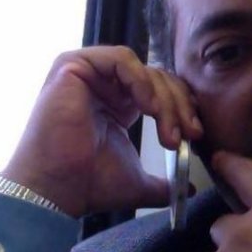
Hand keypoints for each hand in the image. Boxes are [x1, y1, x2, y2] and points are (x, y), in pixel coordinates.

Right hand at [1, 46, 202, 216]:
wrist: (56, 191)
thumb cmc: (88, 185)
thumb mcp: (137, 180)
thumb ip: (164, 182)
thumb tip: (190, 189)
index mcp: (120, 104)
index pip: (162, 90)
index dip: (183, 108)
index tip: (195, 135)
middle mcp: (105, 85)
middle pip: (158, 78)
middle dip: (180, 105)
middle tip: (190, 134)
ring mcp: (89, 74)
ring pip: (144, 70)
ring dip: (165, 98)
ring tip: (169, 130)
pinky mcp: (74, 66)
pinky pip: (121, 59)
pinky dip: (141, 81)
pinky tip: (149, 108)